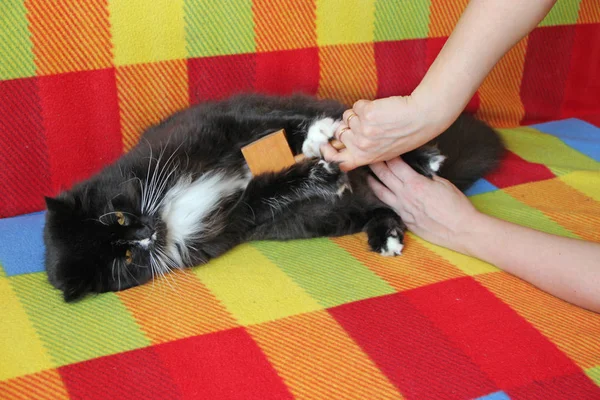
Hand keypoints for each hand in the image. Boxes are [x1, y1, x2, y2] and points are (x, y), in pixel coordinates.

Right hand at [320, 94, 451, 170]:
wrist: (422, 118)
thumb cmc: (405, 135)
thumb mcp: (383, 152)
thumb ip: (364, 150)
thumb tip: (343, 141)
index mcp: (364, 158)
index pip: (337, 161)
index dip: (327, 152)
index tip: (325, 145)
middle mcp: (361, 146)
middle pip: (340, 133)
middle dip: (349, 126)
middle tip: (367, 125)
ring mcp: (362, 129)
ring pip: (348, 117)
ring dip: (359, 114)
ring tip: (378, 117)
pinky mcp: (366, 113)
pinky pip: (357, 105)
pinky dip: (366, 104)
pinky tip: (381, 109)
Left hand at [367, 157, 479, 253]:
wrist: (460, 230)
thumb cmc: (456, 205)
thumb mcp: (443, 183)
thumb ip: (426, 175)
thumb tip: (418, 170)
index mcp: (414, 183)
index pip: (395, 165)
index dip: (389, 155)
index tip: (384, 148)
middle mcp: (404, 196)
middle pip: (384, 176)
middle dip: (375, 165)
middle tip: (367, 157)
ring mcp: (402, 209)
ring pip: (380, 193)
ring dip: (372, 182)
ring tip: (366, 175)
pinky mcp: (404, 220)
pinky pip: (389, 206)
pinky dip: (383, 198)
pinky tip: (380, 195)